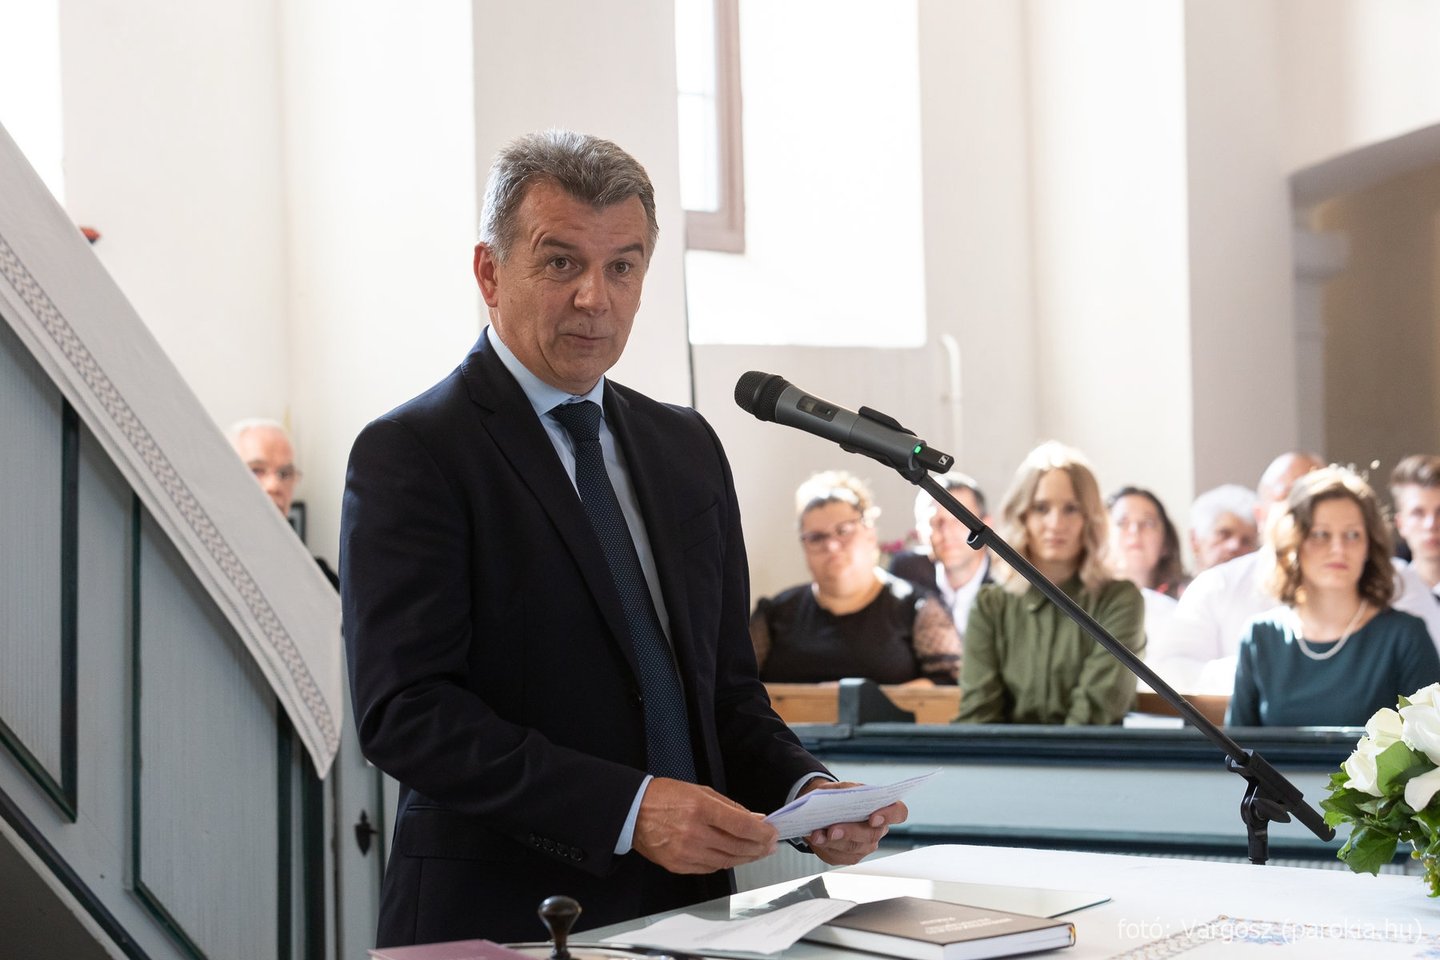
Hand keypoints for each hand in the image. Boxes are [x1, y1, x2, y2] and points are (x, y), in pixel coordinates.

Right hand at [633, 778, 778, 873]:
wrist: (633, 813)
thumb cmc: (665, 797)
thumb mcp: (701, 792)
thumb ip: (730, 807)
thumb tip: (755, 819)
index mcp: (700, 809)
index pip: (742, 826)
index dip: (762, 832)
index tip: (773, 833)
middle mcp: (694, 833)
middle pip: (738, 847)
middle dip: (759, 847)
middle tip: (770, 845)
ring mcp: (686, 852)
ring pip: (727, 861)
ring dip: (746, 857)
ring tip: (757, 852)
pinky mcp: (679, 865)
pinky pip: (711, 868)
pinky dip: (726, 863)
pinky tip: (734, 857)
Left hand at [798, 779, 907, 865]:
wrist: (823, 808)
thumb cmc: (837, 796)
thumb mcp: (841, 787)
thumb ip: (845, 791)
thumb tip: (841, 801)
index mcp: (883, 808)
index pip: (898, 812)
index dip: (889, 816)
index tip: (873, 818)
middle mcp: (878, 830)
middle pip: (871, 834)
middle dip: (850, 832)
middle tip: (833, 830)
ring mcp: (865, 846)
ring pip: (853, 848)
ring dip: (833, 841)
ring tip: (817, 834)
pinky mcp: (850, 857)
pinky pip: (839, 856)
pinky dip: (825, 847)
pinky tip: (815, 838)